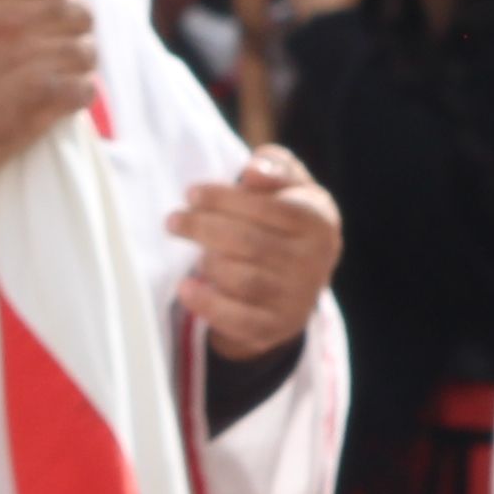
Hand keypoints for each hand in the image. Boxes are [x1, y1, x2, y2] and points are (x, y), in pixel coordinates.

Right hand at [0, 0, 97, 222]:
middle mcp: (9, 19)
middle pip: (78, 9)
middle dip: (71, 28)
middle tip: (52, 43)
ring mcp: (27, 58)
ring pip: (86, 50)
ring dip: (75, 65)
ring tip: (51, 74)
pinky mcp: (41, 98)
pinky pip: (85, 87)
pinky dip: (75, 94)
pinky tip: (53, 98)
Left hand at [170, 146, 342, 359]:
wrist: (295, 278)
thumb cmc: (282, 217)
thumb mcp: (288, 184)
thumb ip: (274, 165)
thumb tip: (254, 170)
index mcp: (319, 221)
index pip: (269, 207)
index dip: (224, 199)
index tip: (190, 194)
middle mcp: (315, 262)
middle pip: (250, 243)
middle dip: (203, 228)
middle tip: (174, 220)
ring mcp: (298, 298)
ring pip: (243, 280)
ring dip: (207, 262)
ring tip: (193, 252)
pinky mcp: (277, 327)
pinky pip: (240, 321)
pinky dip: (208, 304)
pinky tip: (186, 287)